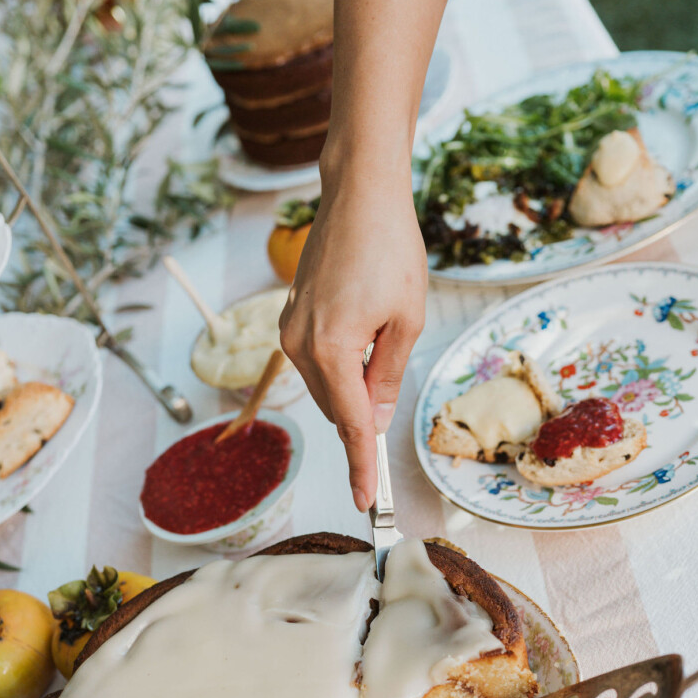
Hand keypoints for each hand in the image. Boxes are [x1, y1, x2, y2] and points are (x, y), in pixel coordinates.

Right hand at [279, 164, 426, 510]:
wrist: (359, 195)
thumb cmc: (391, 249)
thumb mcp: (408, 320)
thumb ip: (388, 377)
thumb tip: (375, 421)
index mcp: (330, 348)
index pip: (350, 424)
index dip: (361, 466)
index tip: (366, 502)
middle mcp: (299, 344)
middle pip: (336, 407)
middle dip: (363, 417)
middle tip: (391, 399)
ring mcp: (289, 330)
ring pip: (324, 387)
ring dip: (353, 388)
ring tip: (384, 337)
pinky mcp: (290, 316)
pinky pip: (317, 362)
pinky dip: (340, 368)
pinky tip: (365, 335)